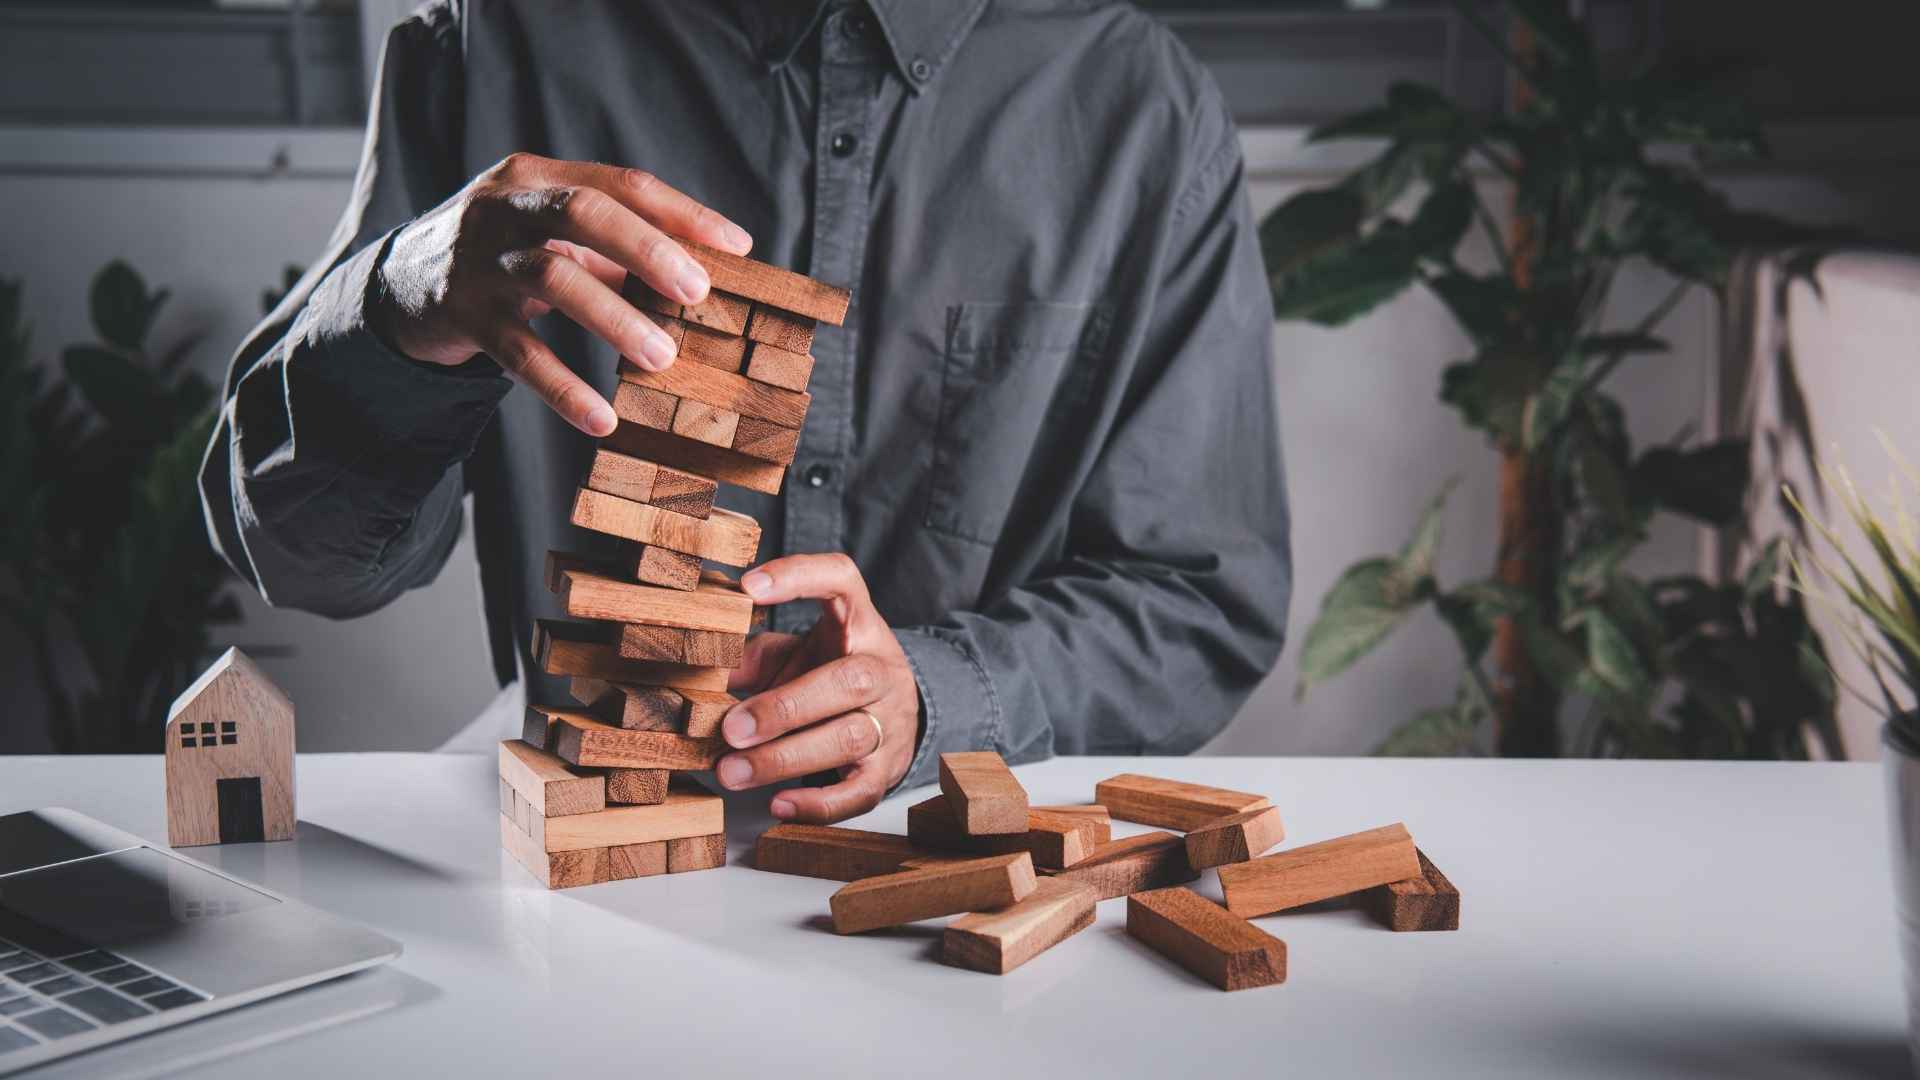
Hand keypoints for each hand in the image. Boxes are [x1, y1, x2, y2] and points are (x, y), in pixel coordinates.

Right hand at [368, 152, 752, 435]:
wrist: (401, 286)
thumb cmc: (505, 257)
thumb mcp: (551, 235)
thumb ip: (615, 247)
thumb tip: (707, 275)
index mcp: (538, 176)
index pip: (621, 183)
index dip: (682, 214)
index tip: (737, 248)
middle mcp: (504, 206)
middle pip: (584, 213)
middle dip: (647, 251)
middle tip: (698, 293)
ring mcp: (478, 258)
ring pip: (553, 278)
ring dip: (614, 319)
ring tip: (664, 358)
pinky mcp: (459, 313)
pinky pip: (518, 353)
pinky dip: (563, 387)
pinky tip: (602, 419)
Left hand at [718, 554, 922, 822]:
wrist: (890, 712)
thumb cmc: (826, 673)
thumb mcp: (791, 653)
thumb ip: (748, 657)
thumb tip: (692, 669)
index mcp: (857, 622)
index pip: (840, 580)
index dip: (798, 577)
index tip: (747, 588)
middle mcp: (882, 667)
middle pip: (848, 681)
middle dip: (784, 707)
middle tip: (729, 729)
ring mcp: (891, 720)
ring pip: (851, 738)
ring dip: (785, 758)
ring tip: (731, 771)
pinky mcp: (887, 769)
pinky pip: (860, 792)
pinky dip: (818, 805)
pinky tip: (778, 805)